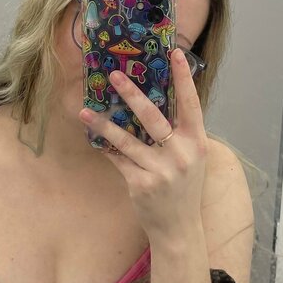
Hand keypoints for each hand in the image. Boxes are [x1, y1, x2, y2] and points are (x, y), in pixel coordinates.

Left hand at [78, 49, 208, 240]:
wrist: (179, 228)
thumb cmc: (184, 188)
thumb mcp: (191, 158)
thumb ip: (180, 134)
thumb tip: (159, 102)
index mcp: (196, 143)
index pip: (191, 104)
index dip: (184, 79)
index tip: (177, 54)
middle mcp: (181, 154)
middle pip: (153, 116)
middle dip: (132, 94)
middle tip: (115, 75)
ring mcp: (160, 170)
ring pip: (127, 139)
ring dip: (104, 124)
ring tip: (86, 110)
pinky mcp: (141, 183)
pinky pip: (118, 159)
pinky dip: (107, 148)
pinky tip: (93, 137)